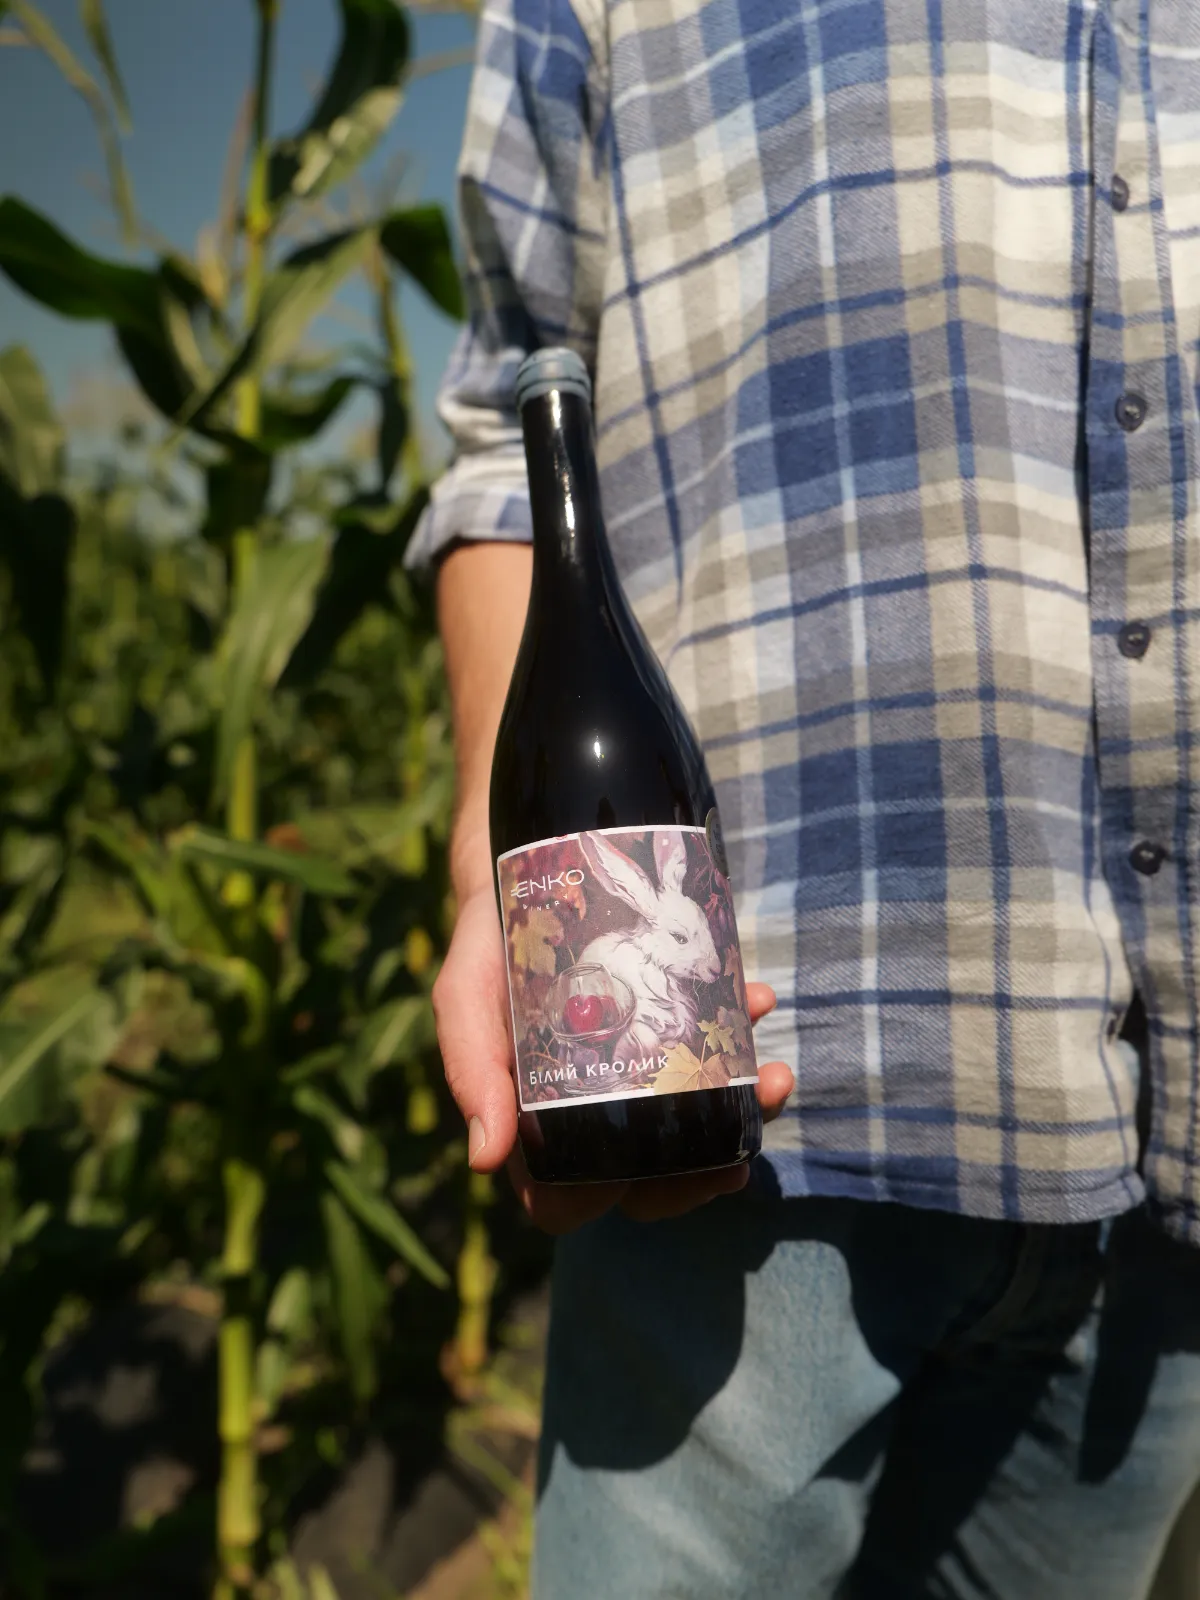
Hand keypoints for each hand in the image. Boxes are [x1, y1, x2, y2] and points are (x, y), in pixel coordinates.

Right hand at [432, 886, 794, 1234]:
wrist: (529, 874)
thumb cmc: (489, 952)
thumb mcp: (467, 999)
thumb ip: (470, 1067)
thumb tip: (484, 1159)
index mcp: (537, 1126)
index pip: (572, 1197)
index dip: (615, 1200)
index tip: (650, 1176)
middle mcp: (592, 1110)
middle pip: (652, 1176)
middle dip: (704, 1172)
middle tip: (736, 1156)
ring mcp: (637, 1072)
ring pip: (700, 1123)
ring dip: (746, 1112)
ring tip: (772, 1077)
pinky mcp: (670, 1026)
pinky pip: (718, 1050)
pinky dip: (744, 1035)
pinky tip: (757, 1000)